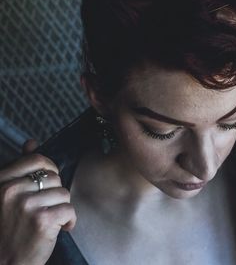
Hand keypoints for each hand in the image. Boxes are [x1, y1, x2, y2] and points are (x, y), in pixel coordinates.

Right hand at [0, 139, 76, 264]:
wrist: (5, 263)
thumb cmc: (8, 229)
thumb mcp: (7, 195)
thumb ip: (19, 169)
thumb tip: (32, 142)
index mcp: (2, 182)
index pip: (37, 159)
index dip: (49, 169)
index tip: (48, 182)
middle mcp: (11, 191)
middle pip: (54, 177)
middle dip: (54, 193)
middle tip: (43, 209)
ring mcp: (26, 205)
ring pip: (64, 193)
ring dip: (61, 208)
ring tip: (48, 220)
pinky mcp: (42, 220)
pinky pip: (69, 209)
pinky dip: (68, 221)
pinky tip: (58, 228)